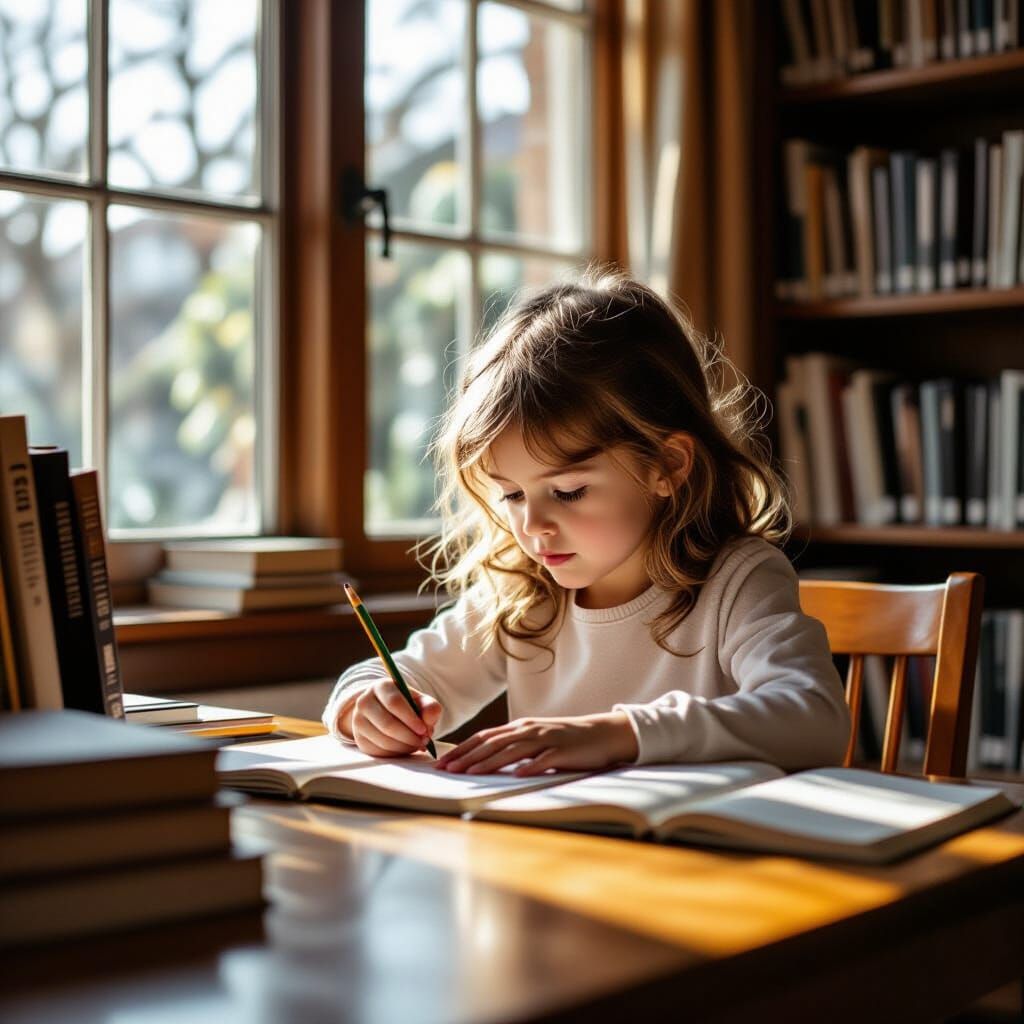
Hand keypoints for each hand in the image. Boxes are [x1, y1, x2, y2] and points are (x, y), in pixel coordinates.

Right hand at [344, 680, 442, 757]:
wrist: (385, 712)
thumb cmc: (406, 706)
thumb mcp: (420, 701)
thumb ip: (430, 707)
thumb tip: (430, 718)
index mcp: (381, 687)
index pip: (394, 703)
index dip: (411, 719)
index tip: (424, 730)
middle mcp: (364, 702)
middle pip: (387, 724)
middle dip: (409, 736)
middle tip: (424, 741)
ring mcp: (358, 722)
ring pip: (383, 740)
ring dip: (405, 746)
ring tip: (417, 744)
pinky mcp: (360, 740)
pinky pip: (379, 751)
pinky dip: (397, 753)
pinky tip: (406, 747)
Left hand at [436, 712, 638, 775]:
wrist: (603, 733)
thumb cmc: (567, 739)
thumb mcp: (537, 739)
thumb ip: (515, 747)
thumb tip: (487, 760)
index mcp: (521, 727)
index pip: (484, 737)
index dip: (463, 749)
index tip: (443, 762)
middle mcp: (529, 730)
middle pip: (492, 743)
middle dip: (467, 757)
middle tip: (447, 770)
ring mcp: (545, 740)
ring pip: (512, 751)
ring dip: (489, 762)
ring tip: (470, 773)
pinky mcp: (562, 751)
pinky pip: (543, 760)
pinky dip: (529, 766)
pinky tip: (516, 775)